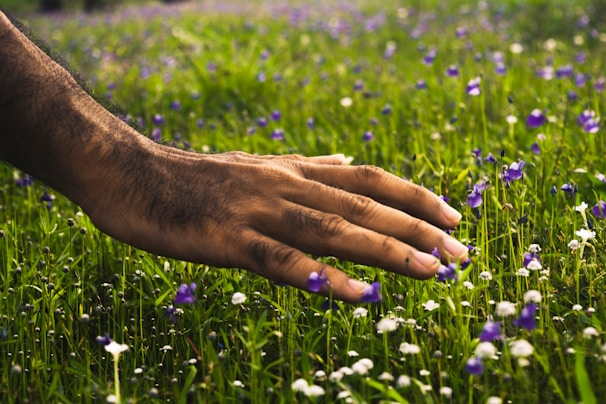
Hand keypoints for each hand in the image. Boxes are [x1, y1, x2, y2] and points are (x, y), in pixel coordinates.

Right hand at [85, 148, 467, 302]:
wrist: (134, 177)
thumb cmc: (198, 178)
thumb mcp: (259, 165)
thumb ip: (306, 166)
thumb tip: (348, 163)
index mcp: (293, 171)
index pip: (368, 180)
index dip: (414, 196)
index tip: (452, 219)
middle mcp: (285, 186)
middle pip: (363, 207)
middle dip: (416, 230)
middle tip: (459, 255)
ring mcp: (259, 212)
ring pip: (334, 231)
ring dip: (387, 251)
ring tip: (431, 271)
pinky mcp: (229, 241)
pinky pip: (285, 262)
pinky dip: (325, 277)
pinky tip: (360, 294)